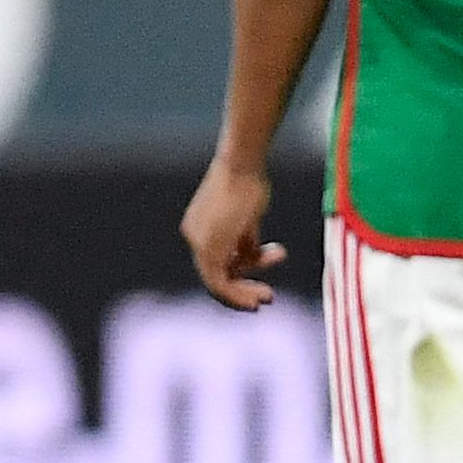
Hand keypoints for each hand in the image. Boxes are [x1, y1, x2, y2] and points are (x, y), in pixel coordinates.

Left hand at [180, 160, 285, 309]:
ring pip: (218, 281)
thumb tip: (251, 258)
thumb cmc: (249, 182)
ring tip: (268, 295)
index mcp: (199, 227)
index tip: (262, 281)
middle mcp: (194, 236)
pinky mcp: (207, 247)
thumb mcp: (249, 217)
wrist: (242, 164)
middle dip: (242, 288)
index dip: (241, 274)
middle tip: (267, 297)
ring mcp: (198, 242)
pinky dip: (238, 292)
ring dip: (244, 292)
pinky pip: (219, 281)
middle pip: (216, 273)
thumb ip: (246, 240)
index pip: (218, 259)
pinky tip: (258, 296)